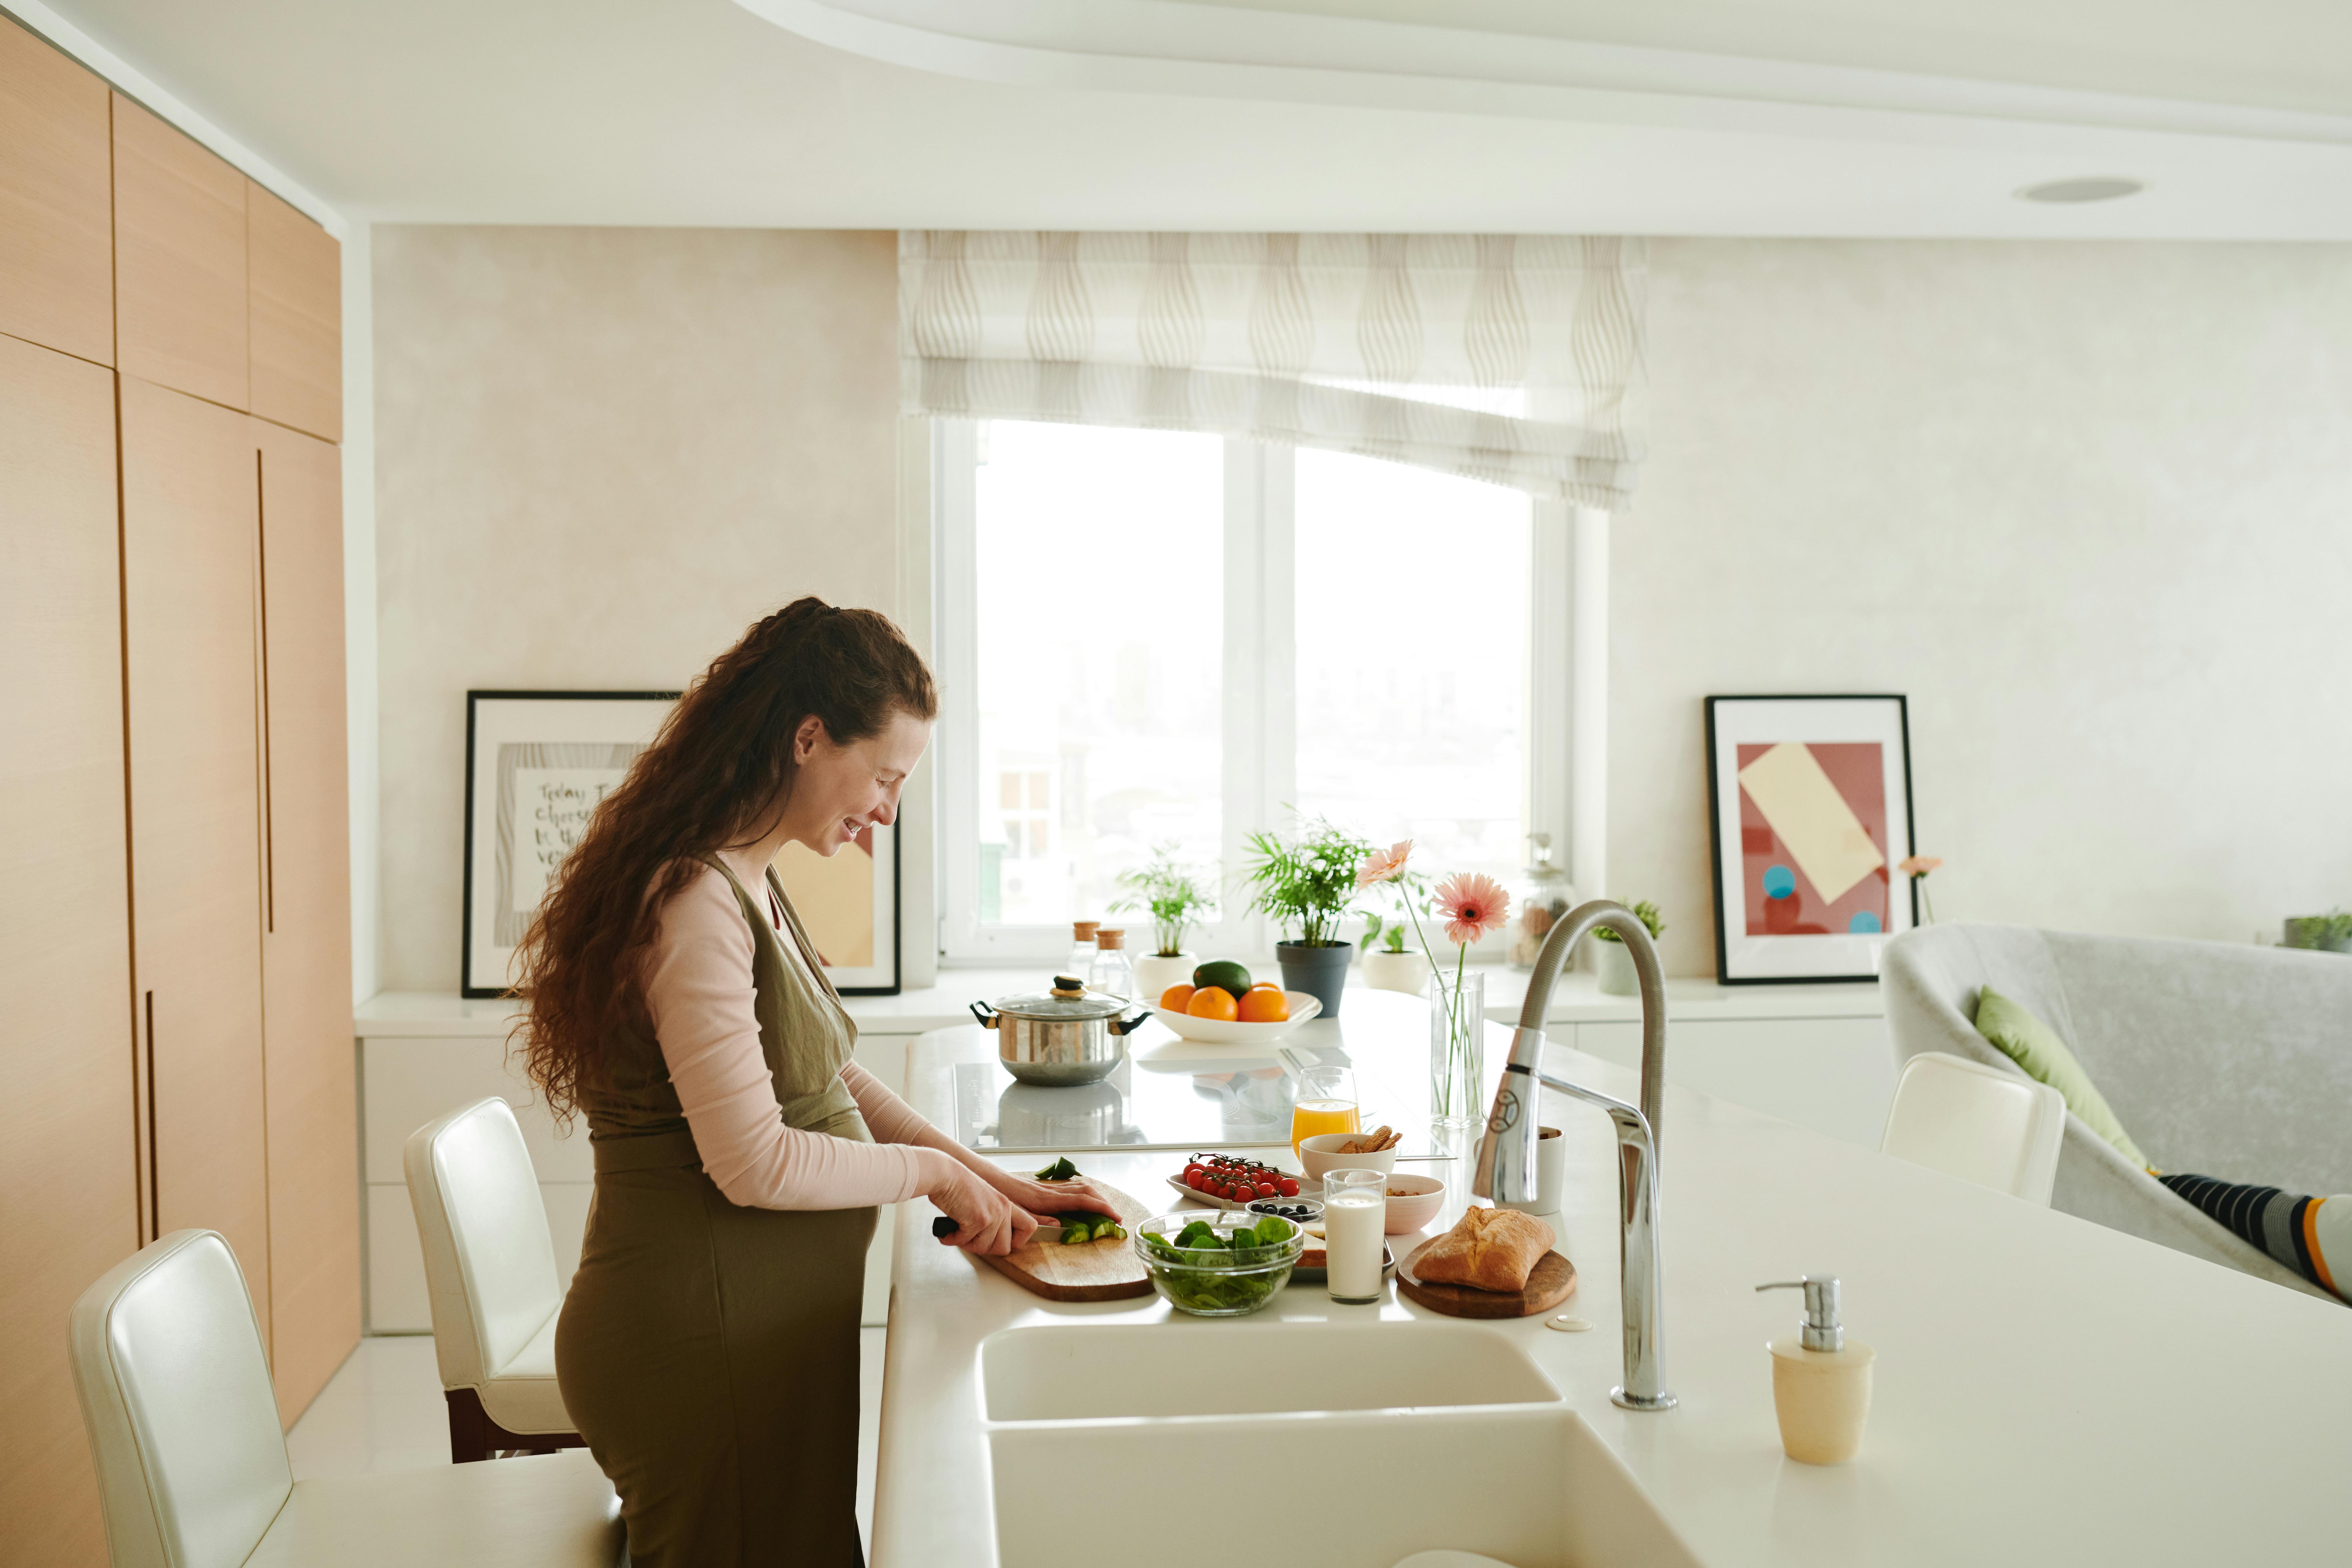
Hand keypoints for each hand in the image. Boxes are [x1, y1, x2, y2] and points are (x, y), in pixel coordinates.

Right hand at [925, 1155, 1037, 1255]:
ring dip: (967, 1244)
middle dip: (984, 1248)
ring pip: (984, 1248)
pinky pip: (966, 1242)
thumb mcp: (984, 1199)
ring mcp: (993, 1215)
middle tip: (971, 1238)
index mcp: (1007, 1204)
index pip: (1029, 1227)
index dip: (1016, 1240)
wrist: (945, 1175)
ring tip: (956, 1232)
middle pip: (1004, 1248)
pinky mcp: (979, 1220)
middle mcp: (1004, 1209)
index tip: (999, 1240)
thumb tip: (987, 1241)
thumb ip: (992, 1217)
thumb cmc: (958, 1185)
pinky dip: (953, 1239)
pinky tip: (947, 1231)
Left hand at [988, 1170, 1119, 1222]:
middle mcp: (1051, 1191)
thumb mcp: (1017, 1213)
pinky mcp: (1044, 1188)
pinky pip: (1070, 1187)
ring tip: (1103, 1209)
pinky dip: (1083, 1193)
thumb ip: (1038, 1221)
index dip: (1101, 1208)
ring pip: (1079, 1186)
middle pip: (1085, 1190)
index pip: (1082, 1200)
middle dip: (1103, 1202)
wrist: (988, 1180)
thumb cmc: (1000, 1197)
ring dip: (1095, 1196)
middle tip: (1114, 1216)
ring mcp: (1048, 1188)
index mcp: (1047, 1199)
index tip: (1115, 1217)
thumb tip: (1060, 1226)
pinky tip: (1082, 1201)